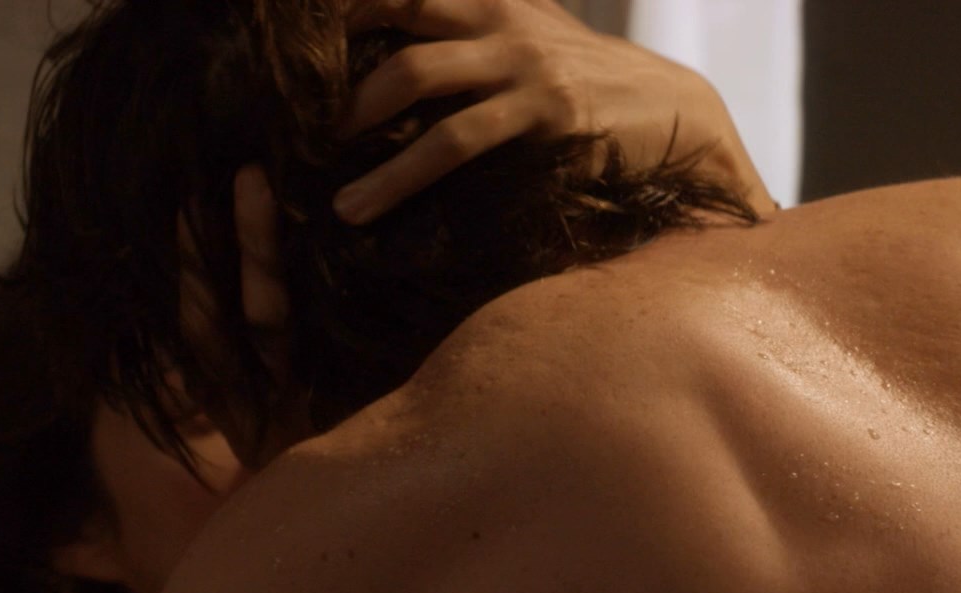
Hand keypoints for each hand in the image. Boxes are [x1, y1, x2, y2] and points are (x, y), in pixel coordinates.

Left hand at [332, 0, 777, 223]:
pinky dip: (400, 174)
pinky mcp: (544, 110)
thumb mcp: (526, 41)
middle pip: (393, 20)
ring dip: (358, 132)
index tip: (284, 50)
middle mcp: (499, 15)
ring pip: (414, 77)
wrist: (677, 112)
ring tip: (334, 197)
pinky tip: (366, 206)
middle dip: (337, 77)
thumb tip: (386, 70)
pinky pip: (456, 138)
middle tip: (296, 128)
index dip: (338, 11)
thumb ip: (466, 41)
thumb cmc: (587, 88)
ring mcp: (520, 59)